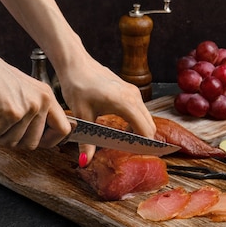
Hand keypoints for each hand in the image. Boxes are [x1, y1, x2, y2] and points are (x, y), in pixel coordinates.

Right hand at [0, 47, 70, 149]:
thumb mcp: (24, 92)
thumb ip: (33, 112)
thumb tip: (37, 137)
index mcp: (47, 97)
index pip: (63, 129)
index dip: (50, 142)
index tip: (37, 143)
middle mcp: (42, 102)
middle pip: (33, 143)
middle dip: (13, 142)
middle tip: (0, 131)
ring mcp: (28, 108)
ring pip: (13, 142)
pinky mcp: (11, 113)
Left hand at [55, 50, 155, 165]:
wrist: (76, 64)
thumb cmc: (78, 86)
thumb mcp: (83, 116)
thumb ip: (87, 143)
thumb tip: (85, 162)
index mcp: (126, 103)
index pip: (145, 130)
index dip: (144, 146)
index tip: (139, 157)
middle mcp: (134, 96)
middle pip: (150, 125)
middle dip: (144, 140)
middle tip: (132, 153)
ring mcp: (133, 92)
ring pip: (146, 117)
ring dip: (141, 130)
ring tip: (127, 142)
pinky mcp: (130, 90)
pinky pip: (140, 109)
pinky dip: (137, 121)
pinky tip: (124, 128)